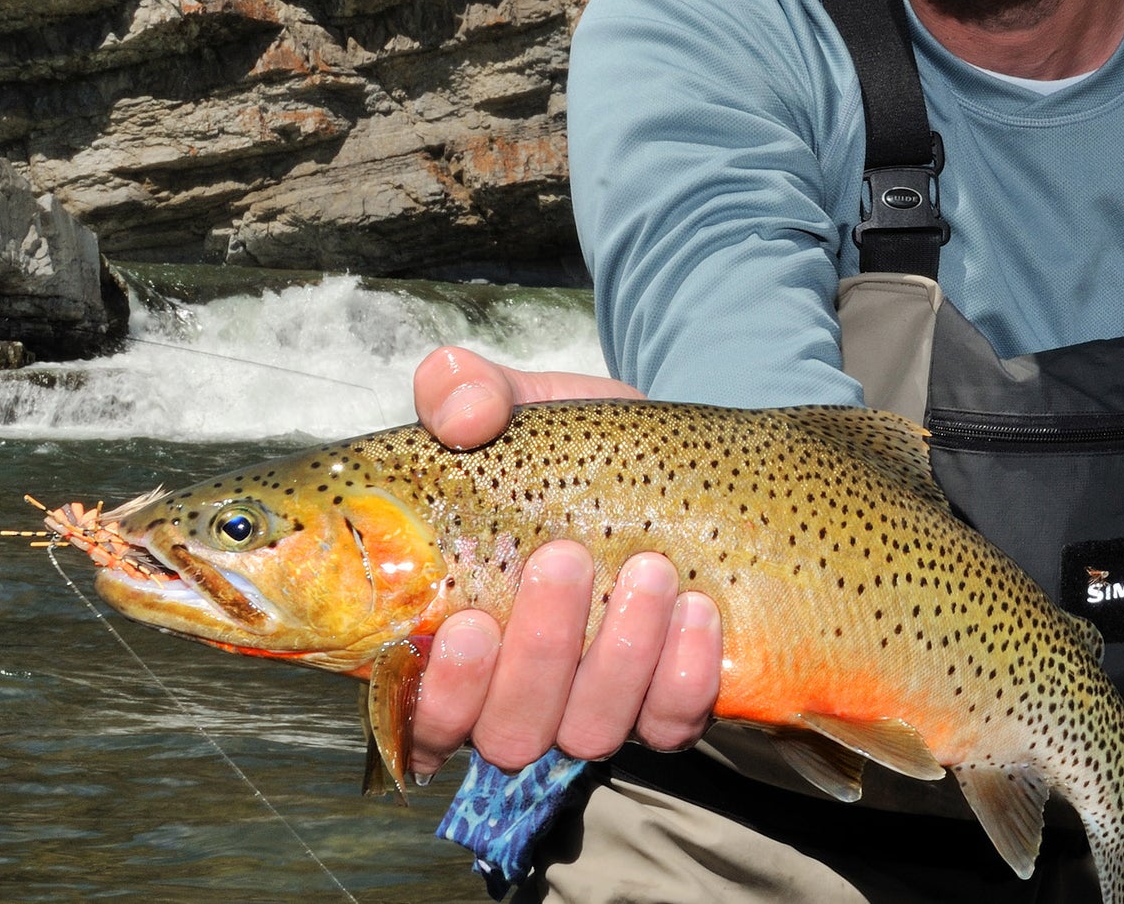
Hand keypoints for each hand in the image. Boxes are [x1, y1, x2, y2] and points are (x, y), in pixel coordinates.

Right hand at [404, 348, 721, 779]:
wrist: (665, 457)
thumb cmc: (564, 449)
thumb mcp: (511, 405)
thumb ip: (464, 392)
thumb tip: (462, 412)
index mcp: (453, 646)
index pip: (424, 721)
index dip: (443, 696)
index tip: (470, 624)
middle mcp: (519, 697)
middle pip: (512, 731)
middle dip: (540, 655)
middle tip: (566, 558)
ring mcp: (596, 707)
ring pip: (593, 732)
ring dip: (619, 658)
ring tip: (650, 569)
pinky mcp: (667, 703)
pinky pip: (672, 725)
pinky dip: (684, 678)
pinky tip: (699, 611)